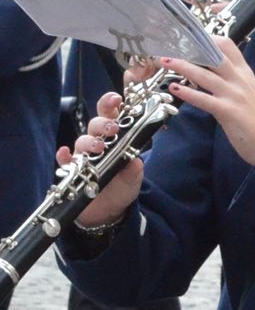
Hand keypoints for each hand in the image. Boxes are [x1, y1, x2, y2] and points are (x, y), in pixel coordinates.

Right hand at [58, 89, 145, 228]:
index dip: (112, 104)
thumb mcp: (133, 177)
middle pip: (95, 124)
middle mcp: (98, 142)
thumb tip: (135, 162)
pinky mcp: (72, 170)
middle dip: (103, 123)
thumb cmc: (122, 186)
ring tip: (98, 147)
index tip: (117, 99)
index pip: (112, 115)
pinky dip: (63, 156)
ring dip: (89, 141)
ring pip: (82, 140)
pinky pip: (64, 160)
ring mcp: (84, 155)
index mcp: (115, 137)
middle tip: (113, 128)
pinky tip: (65, 153)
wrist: (108, 210)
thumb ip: (134, 169)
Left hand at [155, 36, 254, 165]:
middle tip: (170, 45)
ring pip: (206, 75)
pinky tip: (174, 88)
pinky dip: (188, 93)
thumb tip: (211, 72)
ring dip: (184, 67)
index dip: (208, 38)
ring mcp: (235, 95)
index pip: (228, 46)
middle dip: (191, 49)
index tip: (189, 36)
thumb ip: (232, 80)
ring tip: (165, 61)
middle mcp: (240, 80)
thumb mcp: (248, 92)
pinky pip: (205, 99)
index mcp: (245, 73)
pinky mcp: (228, 111)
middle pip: (215, 56)